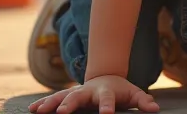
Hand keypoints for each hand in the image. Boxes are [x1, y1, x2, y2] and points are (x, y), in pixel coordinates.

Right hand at [28, 75, 159, 113]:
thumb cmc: (121, 89)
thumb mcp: (134, 93)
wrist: (107, 76)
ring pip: (62, 96)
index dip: (107, 107)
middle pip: (78, 96)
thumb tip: (154, 108)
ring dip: (51, 103)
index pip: (108, 99)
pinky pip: (54, 99)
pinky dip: (43, 103)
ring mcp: (77, 91)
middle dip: (70, 104)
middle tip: (63, 113)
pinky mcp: (68, 95)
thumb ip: (142, 100)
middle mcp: (89, 90)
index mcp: (106, 91)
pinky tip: (32, 109)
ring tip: (39, 111)